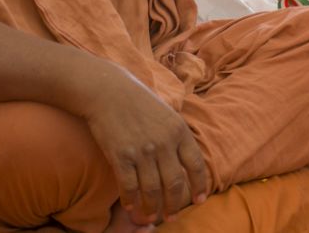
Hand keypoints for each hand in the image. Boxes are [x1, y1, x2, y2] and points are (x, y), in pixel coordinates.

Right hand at [81, 73, 209, 225]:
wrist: (109, 91)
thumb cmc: (139, 101)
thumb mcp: (167, 113)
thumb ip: (177, 136)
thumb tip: (186, 159)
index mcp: (179, 131)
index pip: (195, 165)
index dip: (199, 186)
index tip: (199, 200)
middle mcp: (164, 142)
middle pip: (174, 183)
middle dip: (174, 204)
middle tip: (172, 216)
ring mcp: (142, 150)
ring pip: (152, 189)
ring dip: (152, 208)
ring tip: (151, 217)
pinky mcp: (121, 156)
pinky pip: (128, 186)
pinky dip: (131, 200)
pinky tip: (131, 206)